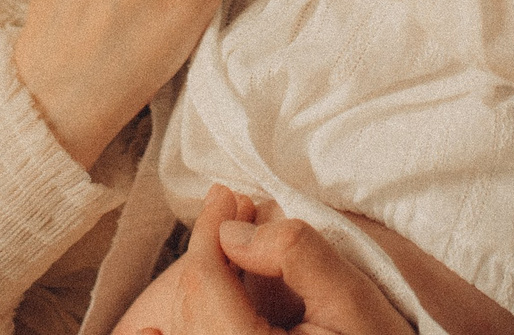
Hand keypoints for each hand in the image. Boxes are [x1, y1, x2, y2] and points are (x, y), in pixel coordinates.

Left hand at [163, 185, 413, 334]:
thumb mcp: (352, 298)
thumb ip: (295, 255)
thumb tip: (233, 231)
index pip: (205, 280)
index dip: (211, 228)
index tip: (229, 193)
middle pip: (191, 304)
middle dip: (207, 250)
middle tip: (235, 208)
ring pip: (187, 327)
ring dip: (201, 283)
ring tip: (230, 247)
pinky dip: (175, 333)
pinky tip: (161, 325)